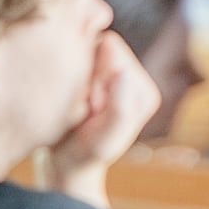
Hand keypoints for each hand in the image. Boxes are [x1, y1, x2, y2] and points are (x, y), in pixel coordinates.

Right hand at [47, 29, 157, 204]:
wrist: (65, 163)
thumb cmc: (84, 155)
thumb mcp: (102, 142)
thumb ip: (118, 111)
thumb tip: (124, 72)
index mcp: (143, 91)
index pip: (114, 52)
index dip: (93, 75)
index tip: (90, 109)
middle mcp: (132, 77)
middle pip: (99, 44)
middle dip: (84, 73)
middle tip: (80, 106)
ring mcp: (111, 73)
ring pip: (84, 47)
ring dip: (73, 73)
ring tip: (73, 102)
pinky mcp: (92, 72)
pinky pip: (71, 54)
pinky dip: (65, 72)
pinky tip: (66, 96)